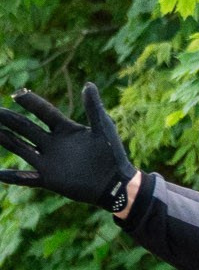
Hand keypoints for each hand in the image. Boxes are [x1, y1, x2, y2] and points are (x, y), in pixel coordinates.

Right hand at [0, 84, 136, 210]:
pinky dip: (12, 177)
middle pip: (26, 127)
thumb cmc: (112, 154)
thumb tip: (89, 84)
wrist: (116, 184)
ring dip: (6, 140)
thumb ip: (94, 108)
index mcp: (65, 129)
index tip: (17, 94)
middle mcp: (52, 143)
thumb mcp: (103, 129)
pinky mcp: (50, 180)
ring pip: (21, 148)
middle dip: (9, 119)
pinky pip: (27, 179)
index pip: (44, 112)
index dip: (31, 103)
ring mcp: (49, 161)